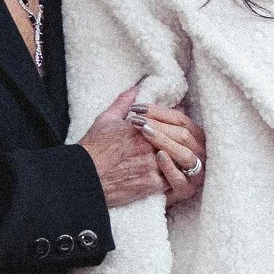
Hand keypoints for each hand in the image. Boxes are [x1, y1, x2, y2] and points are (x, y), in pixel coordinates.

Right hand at [80, 85, 204, 207]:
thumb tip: (135, 89)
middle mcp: (150, 146)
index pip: (169, 123)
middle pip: (178, 141)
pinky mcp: (151, 184)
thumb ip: (123, 103)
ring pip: (179, 161)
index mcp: (142, 127)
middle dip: (184, 143)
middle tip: (190, 144)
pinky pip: (172, 180)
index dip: (176, 124)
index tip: (180, 125)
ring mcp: (152, 166)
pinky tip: (175, 175)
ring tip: (185, 160)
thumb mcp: (106, 119)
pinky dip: (175, 177)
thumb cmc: (92, 148)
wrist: (84, 176)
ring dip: (183, 161)